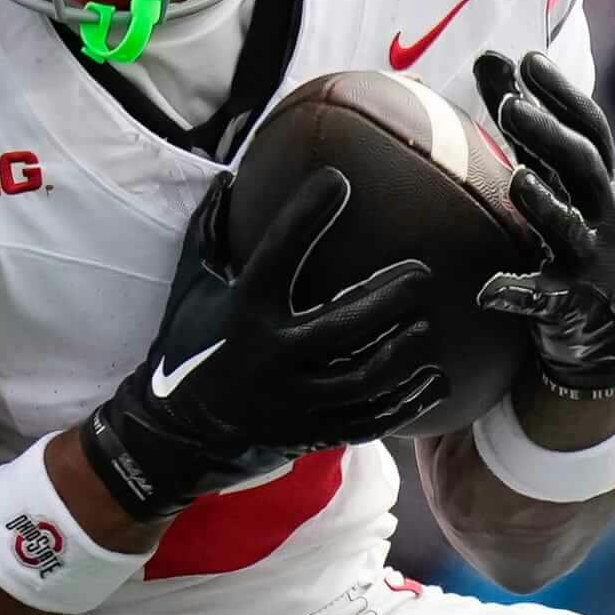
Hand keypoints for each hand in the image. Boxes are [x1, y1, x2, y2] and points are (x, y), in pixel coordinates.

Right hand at [79, 169, 445, 519]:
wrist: (179, 434)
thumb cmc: (191, 348)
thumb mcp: (192, 291)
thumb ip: (210, 236)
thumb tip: (225, 180)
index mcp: (243, 313)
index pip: (277, 255)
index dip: (306, 216)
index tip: (338, 182)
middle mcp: (271, 358)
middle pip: (343, 328)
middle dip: (389, 299)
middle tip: (421, 274)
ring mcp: (294, 403)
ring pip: (364, 380)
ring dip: (403, 351)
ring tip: (425, 326)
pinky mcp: (312, 433)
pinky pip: (370, 420)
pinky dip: (408, 402)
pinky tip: (435, 379)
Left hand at [472, 50, 614, 398]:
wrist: (608, 322)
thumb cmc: (572, 226)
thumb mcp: (554, 174)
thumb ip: (524, 121)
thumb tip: (489, 57)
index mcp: (600, 177)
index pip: (589, 125)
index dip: (561, 92)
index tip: (529, 60)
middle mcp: (602, 212)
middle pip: (583, 165)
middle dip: (550, 134)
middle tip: (511, 107)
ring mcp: (589, 257)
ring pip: (570, 227)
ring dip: (544, 204)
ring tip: (518, 180)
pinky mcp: (569, 302)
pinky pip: (544, 297)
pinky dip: (517, 293)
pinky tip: (487, 291)